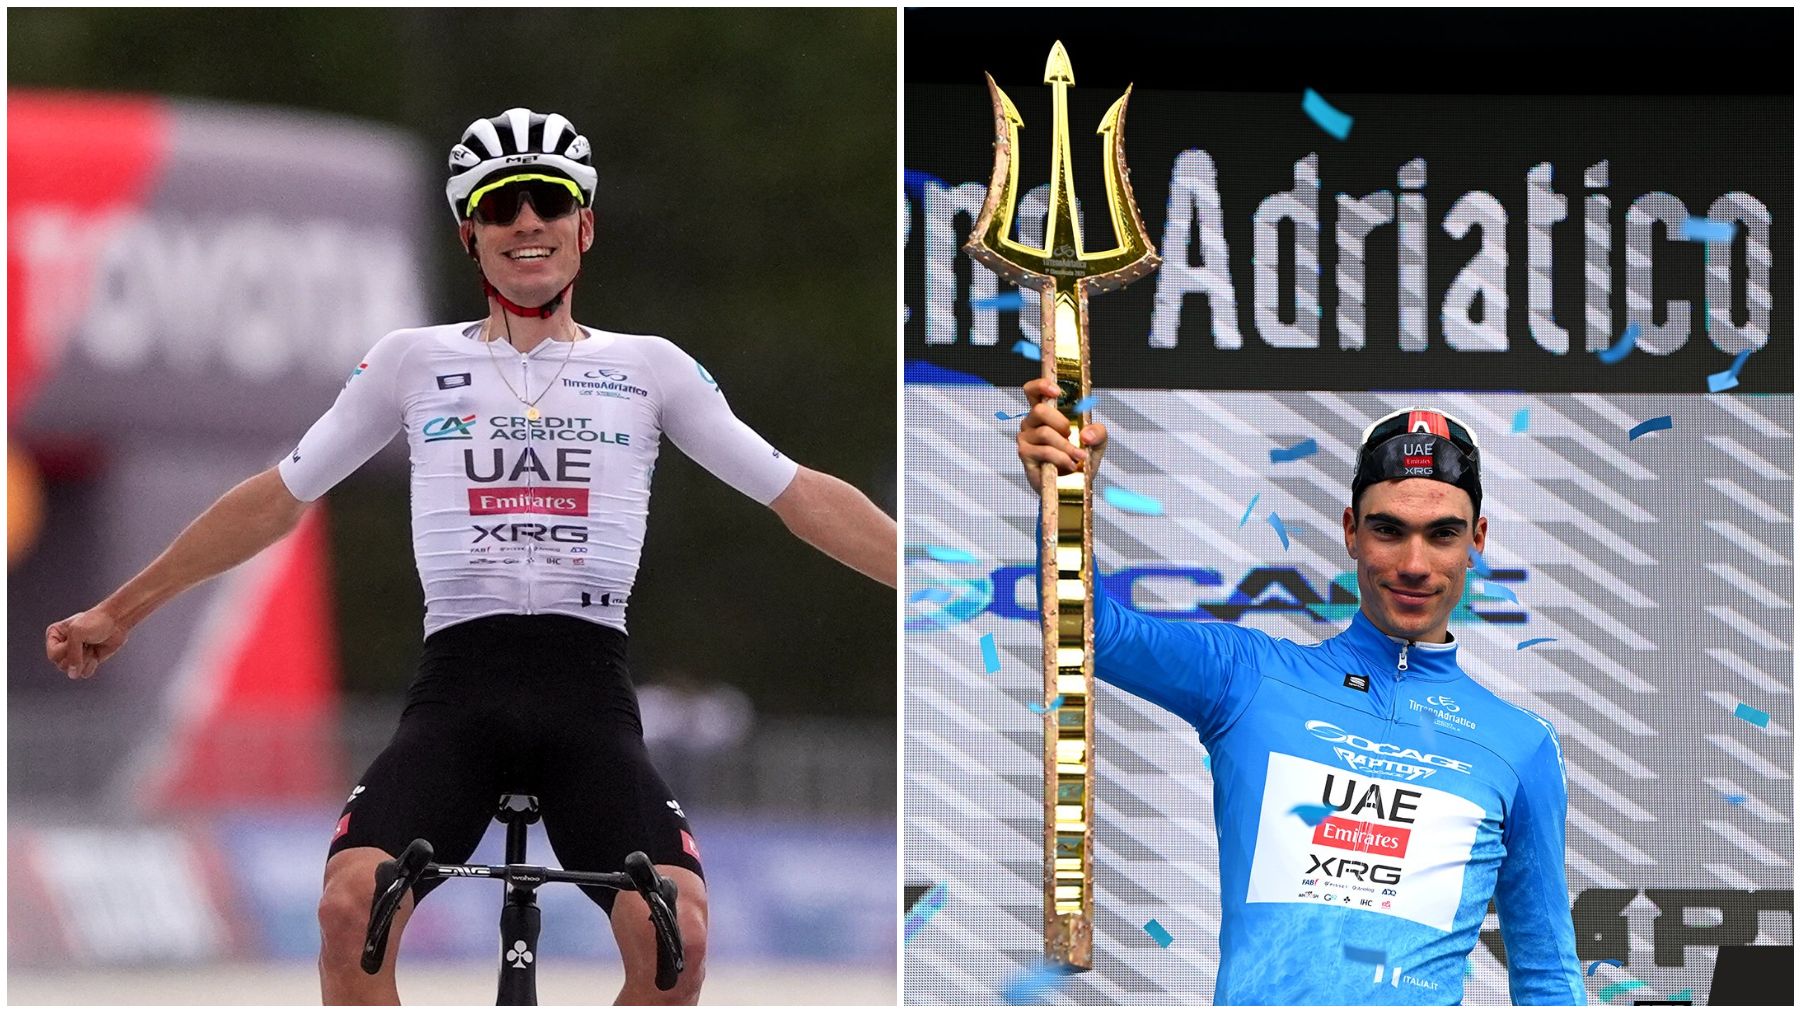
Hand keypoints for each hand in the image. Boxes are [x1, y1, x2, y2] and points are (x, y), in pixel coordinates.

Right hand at [46, 608, 128, 679]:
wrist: (117, 621)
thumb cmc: (96, 621)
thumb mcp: (77, 633)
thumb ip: (72, 655)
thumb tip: (73, 675)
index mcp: (54, 636)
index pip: (53, 656)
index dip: (66, 650)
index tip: (77, 638)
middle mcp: (61, 647)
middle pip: (62, 665)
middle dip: (78, 655)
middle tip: (86, 642)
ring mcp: (75, 655)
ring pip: (73, 671)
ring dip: (86, 659)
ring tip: (91, 646)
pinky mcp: (87, 662)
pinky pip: (84, 673)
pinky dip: (92, 665)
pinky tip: (96, 653)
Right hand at [1016, 378, 1107, 493]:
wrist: (1070, 487)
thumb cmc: (1078, 459)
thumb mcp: (1096, 443)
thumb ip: (1099, 432)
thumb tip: (1087, 435)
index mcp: (1045, 413)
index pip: (1033, 391)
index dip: (1041, 385)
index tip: (1057, 391)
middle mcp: (1031, 422)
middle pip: (1039, 410)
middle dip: (1061, 423)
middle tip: (1072, 435)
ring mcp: (1026, 438)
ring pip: (1045, 433)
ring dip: (1066, 446)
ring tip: (1077, 458)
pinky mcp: (1025, 454)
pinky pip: (1045, 451)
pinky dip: (1061, 458)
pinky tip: (1069, 465)